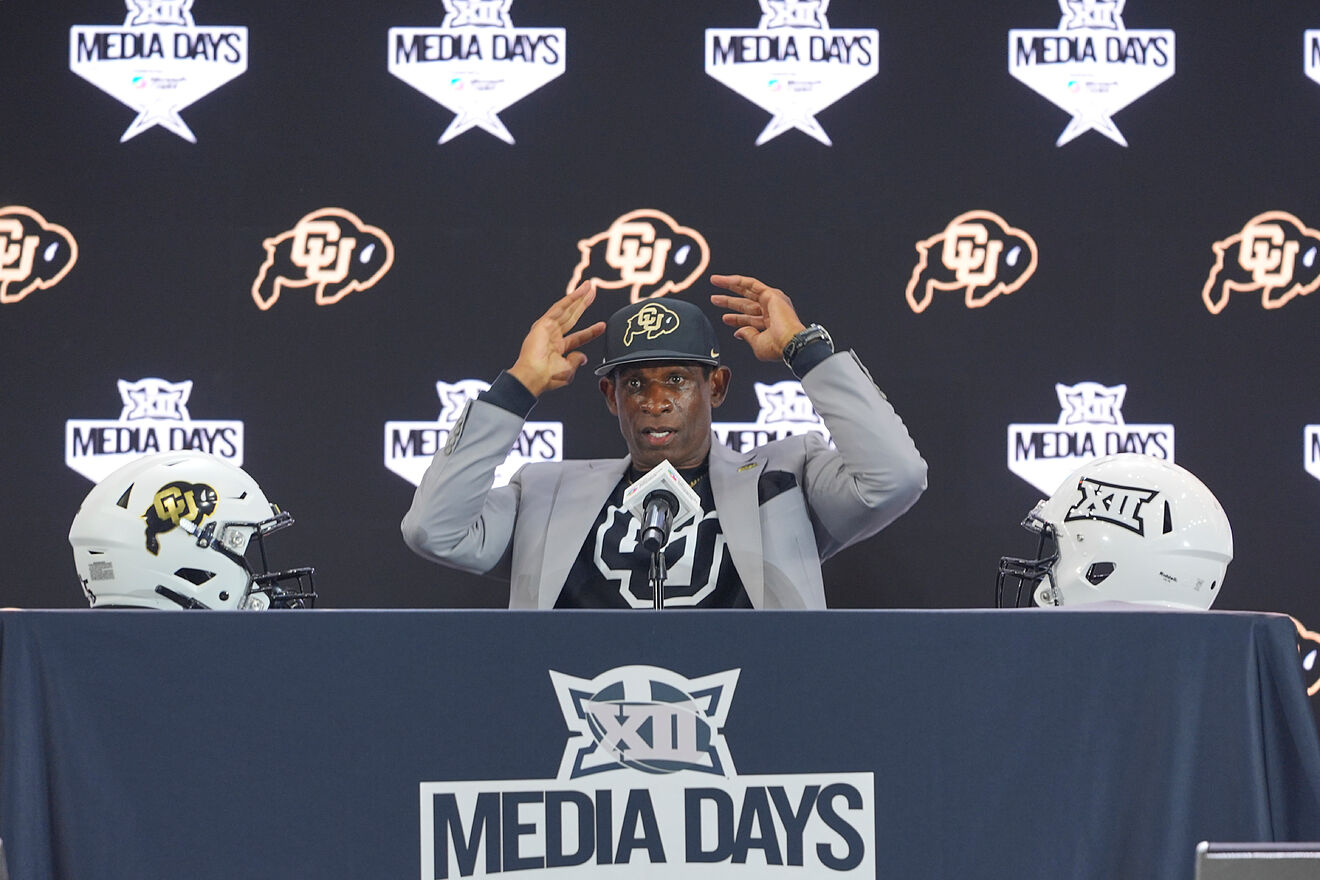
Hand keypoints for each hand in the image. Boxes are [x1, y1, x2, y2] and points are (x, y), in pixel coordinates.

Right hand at [507, 281, 606, 396]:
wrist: (535, 376)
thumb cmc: (548, 377)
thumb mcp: (568, 371)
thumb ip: (576, 361)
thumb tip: (583, 356)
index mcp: (558, 349)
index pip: (578, 337)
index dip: (591, 331)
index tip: (602, 325)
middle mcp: (552, 336)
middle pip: (572, 317)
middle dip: (583, 305)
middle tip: (593, 294)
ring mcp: (547, 328)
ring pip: (566, 309)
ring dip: (578, 297)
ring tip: (589, 287)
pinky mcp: (544, 323)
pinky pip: (560, 307)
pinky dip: (570, 298)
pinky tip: (580, 291)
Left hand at [710, 274, 806, 361]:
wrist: (789, 342)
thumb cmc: (778, 347)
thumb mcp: (757, 344)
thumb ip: (748, 335)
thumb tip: (739, 332)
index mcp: (769, 325)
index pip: (749, 318)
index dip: (736, 318)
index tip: (724, 318)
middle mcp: (771, 311)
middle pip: (746, 303)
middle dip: (729, 301)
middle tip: (715, 299)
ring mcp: (772, 301)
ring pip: (747, 290)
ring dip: (730, 285)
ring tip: (715, 281)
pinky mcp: (771, 294)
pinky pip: (751, 283)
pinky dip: (737, 280)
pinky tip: (725, 280)